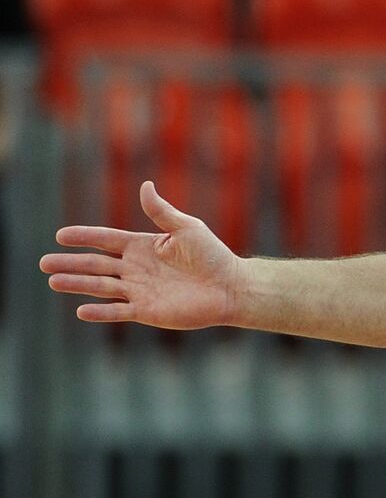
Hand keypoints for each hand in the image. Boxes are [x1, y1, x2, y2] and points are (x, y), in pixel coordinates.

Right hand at [39, 182, 247, 328]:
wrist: (230, 286)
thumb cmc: (212, 255)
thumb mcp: (187, 228)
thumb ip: (162, 211)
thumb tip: (145, 185)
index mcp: (143, 246)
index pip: (107, 240)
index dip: (85, 237)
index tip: (61, 235)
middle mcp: (136, 268)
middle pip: (97, 265)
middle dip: (71, 263)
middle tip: (44, 262)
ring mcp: (138, 290)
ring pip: (101, 287)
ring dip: (78, 284)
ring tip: (54, 281)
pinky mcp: (146, 311)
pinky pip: (118, 312)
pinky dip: (100, 312)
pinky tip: (81, 310)